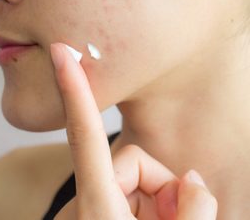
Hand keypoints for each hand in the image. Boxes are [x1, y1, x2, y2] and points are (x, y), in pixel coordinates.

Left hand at [50, 43, 217, 219]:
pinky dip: (142, 205)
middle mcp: (83, 203)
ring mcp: (85, 207)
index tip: (60, 54)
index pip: (85, 133)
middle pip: (131, 159)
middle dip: (159, 185)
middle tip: (171, 217)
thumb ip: (195, 208)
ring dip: (154, 200)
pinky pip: (123, 188)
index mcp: (96, 207)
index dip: (74, 89)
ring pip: (131, 174)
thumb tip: (192, 179)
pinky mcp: (90, 212)